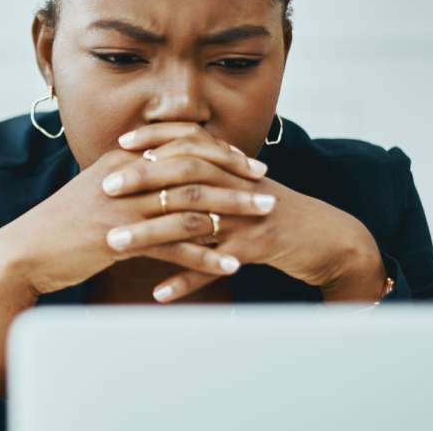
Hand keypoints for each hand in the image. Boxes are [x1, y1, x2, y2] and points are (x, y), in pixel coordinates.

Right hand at [0, 129, 267, 298]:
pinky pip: (175, 246)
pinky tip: (230, 265)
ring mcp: (125, 208)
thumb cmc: (60, 225)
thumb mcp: (96, 192)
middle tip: (266, 188)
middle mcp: (127, 177)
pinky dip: (207, 256)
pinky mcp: (122, 240)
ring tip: (263, 221)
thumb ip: (128, 181)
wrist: (25, 252)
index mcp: (122, 161)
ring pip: (192, 204)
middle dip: (236, 177)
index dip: (218, 152)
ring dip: (233, 212)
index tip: (247, 162)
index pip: (180, 145)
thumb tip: (159, 177)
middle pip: (194, 169)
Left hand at [106, 122, 386, 301]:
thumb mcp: (242, 186)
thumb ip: (208, 173)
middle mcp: (237, 186)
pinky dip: (187, 280)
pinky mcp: (256, 250)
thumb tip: (163, 163)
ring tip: (116, 244)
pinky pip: (215, 266)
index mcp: (231, 168)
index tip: (120, 145)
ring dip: (152, 234)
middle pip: (185, 175)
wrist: (326, 237)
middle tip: (106, 189)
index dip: (155, 140)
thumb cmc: (273, 212)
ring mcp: (247, 218)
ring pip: (194, 222)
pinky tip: (159, 293)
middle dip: (143, 180)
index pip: (189, 143)